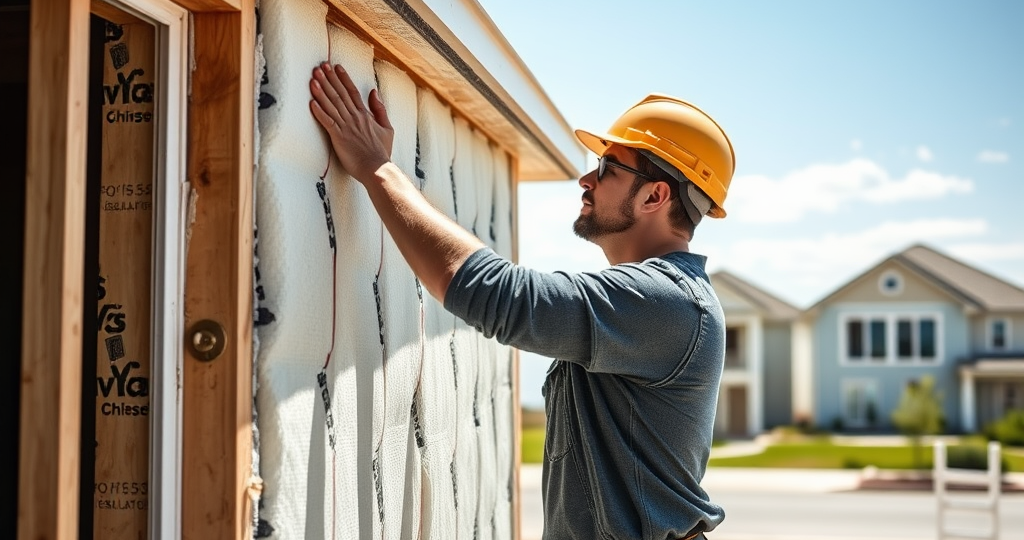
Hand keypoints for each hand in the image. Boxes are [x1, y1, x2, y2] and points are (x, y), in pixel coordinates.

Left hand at [309, 62, 394, 182]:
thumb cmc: (381, 152)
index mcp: (365, 115)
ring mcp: (346, 127)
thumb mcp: (387, 128)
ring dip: (321, 91)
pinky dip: (319, 112)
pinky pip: (327, 122)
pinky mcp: (339, 137)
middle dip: (329, 79)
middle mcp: (354, 117)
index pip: (352, 92)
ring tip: (313, 78)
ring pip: (332, 105)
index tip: (335, 67)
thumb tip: (374, 92)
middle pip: (339, 94)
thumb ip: (380, 109)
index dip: (343, 78)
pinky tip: (311, 102)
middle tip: (320, 67)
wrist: (377, 168)